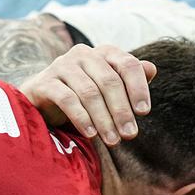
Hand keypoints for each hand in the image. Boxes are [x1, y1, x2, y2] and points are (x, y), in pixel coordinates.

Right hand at [18, 44, 155, 145]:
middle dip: (121, 111)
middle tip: (129, 135)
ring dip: (104, 120)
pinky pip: (67, 99)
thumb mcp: (108, 88)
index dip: (138, 88)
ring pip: (89, 92)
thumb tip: (152, 69)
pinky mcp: (45, 82)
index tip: (144, 112)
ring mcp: (62, 65)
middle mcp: (83, 53)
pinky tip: (91, 134)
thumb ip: (129, 80)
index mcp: (104, 52)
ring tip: (113, 141)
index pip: (128, 65)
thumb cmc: (83, 94)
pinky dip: (81, 118)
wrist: (42, 99)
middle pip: (109, 81)